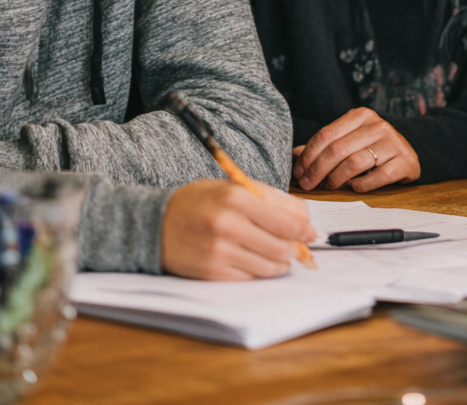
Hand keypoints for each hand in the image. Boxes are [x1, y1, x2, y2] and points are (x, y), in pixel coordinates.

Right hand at [160, 179, 315, 279]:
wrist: (155, 224)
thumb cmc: (199, 202)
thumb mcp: (232, 187)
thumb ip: (270, 198)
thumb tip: (304, 218)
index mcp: (236, 198)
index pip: (285, 222)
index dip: (304, 230)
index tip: (311, 233)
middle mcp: (228, 226)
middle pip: (281, 246)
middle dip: (296, 248)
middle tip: (299, 246)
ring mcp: (219, 252)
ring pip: (269, 265)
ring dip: (281, 262)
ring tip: (280, 254)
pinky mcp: (212, 273)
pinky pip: (250, 277)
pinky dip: (261, 271)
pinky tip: (258, 261)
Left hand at [292, 107, 420, 191]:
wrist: (408, 152)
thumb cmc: (371, 148)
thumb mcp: (349, 140)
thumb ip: (324, 146)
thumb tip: (294, 155)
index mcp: (360, 115)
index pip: (326, 135)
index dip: (308, 156)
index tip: (298, 172)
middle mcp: (378, 125)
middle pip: (338, 149)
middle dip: (317, 170)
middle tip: (308, 185)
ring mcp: (393, 142)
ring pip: (355, 162)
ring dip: (337, 179)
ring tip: (330, 187)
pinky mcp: (405, 161)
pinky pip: (379, 176)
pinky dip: (362, 185)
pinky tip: (354, 188)